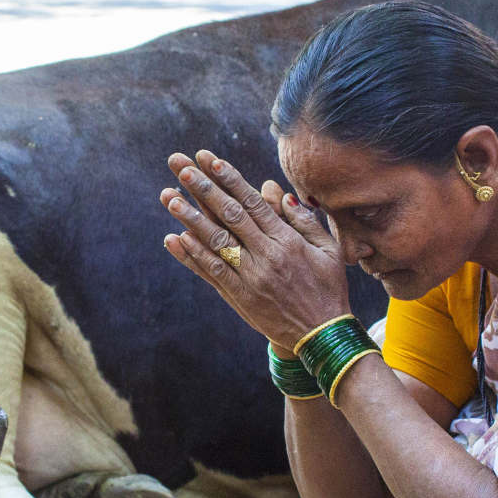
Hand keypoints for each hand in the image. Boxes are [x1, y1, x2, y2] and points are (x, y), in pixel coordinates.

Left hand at [160, 150, 350, 351]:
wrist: (320, 337)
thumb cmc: (328, 288)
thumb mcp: (327, 250)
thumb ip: (303, 220)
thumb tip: (277, 192)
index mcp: (288, 241)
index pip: (253, 203)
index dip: (230, 179)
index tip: (210, 160)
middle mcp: (266, 257)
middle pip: (230, 215)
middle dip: (204, 188)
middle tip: (182, 167)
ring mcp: (250, 278)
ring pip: (215, 242)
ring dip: (190, 218)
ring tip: (170, 197)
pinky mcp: (239, 297)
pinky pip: (212, 272)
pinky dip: (192, 255)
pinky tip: (175, 238)